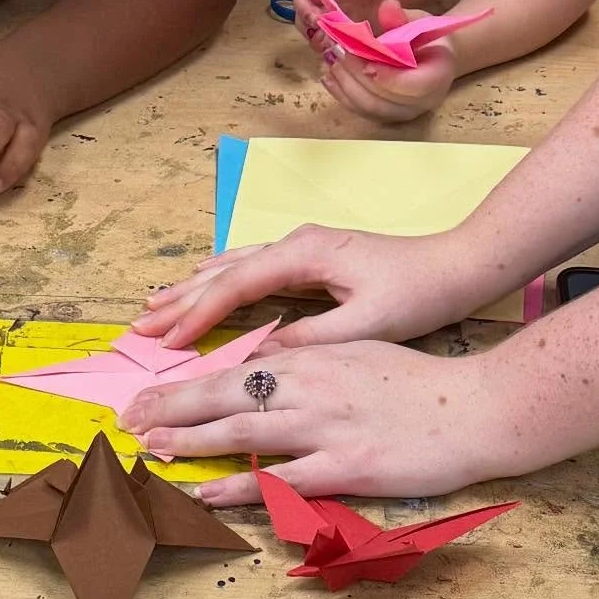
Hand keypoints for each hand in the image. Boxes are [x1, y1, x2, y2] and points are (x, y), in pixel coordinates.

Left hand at [116, 340, 498, 499]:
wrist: (476, 405)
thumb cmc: (418, 382)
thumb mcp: (355, 354)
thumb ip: (308, 363)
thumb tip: (266, 368)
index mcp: (309, 358)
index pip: (231, 368)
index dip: (184, 384)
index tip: (147, 394)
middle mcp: (309, 386)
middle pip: (223, 395)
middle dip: (169, 408)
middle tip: (126, 420)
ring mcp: (326, 426)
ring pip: (241, 431)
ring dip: (189, 442)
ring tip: (148, 448)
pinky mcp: (347, 466)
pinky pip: (281, 478)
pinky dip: (238, 485)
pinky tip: (206, 491)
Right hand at [132, 224, 492, 349]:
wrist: (458, 263)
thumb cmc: (419, 293)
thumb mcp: (367, 324)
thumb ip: (312, 337)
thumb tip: (261, 355)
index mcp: (305, 253)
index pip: (237, 285)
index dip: (198, 314)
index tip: (167, 341)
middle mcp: (296, 242)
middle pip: (224, 269)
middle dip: (180, 297)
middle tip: (140, 324)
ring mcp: (301, 246)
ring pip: (233, 265)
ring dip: (193, 287)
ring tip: (156, 306)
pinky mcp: (310, 255)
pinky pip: (249, 267)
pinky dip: (218, 282)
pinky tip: (203, 288)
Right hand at [295, 0, 433, 49]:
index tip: (317, 4)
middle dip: (306, 16)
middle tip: (322, 32)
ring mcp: (332, 11)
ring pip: (308, 22)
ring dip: (313, 36)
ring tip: (330, 47)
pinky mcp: (338, 30)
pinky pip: (323, 40)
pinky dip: (326, 49)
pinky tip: (339, 57)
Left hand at [320, 10, 456, 122]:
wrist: (431, 59)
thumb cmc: (426, 39)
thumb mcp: (419, 23)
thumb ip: (402, 19)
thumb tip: (388, 6)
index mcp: (437, 77)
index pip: (413, 86)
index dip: (387, 77)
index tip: (365, 60)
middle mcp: (422, 102)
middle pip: (384, 99)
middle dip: (357, 75)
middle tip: (339, 52)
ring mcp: (402, 112)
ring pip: (369, 107)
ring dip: (345, 84)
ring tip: (332, 61)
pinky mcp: (385, 115)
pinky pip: (360, 110)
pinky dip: (341, 94)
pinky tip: (329, 76)